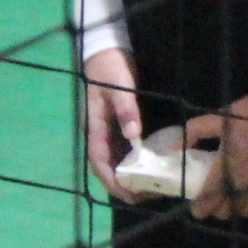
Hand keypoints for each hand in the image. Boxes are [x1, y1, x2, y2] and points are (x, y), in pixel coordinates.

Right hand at [82, 46, 147, 200]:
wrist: (107, 51)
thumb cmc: (110, 68)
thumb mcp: (119, 86)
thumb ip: (126, 109)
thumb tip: (133, 136)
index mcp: (95, 127)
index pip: (99, 162)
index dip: (111, 181)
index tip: (127, 194)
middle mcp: (101, 133)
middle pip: (108, 167)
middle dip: (123, 185)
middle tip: (147, 196)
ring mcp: (109, 130)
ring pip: (117, 161)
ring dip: (131, 176)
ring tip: (152, 187)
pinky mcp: (119, 125)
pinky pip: (126, 150)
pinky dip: (136, 161)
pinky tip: (151, 167)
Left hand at [187, 86, 247, 220]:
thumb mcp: (223, 116)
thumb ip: (197, 130)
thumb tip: (177, 146)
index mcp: (227, 170)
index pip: (206, 202)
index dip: (198, 207)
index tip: (196, 203)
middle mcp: (246, 187)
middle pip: (226, 212)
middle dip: (218, 206)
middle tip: (216, 194)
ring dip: (239, 204)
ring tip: (238, 191)